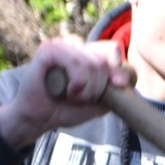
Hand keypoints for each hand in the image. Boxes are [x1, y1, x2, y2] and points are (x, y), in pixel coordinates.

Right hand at [0, 36, 132, 151]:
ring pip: (91, 64)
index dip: (116, 69)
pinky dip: (75, 82)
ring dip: (85, 89)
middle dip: (96, 88)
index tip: (116, 86)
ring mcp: (62, 45)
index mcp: (87, 54)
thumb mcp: (97, 103)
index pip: (112, 50)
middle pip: (103, 61)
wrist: (38, 119)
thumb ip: (113, 92)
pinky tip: (63, 91)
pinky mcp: (48, 50)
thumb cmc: (64, 109)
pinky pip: (74, 62)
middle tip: (79, 98)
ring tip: (70, 96)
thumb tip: (127, 82)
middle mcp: (75, 46)